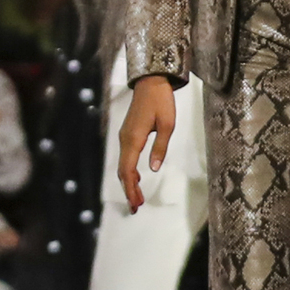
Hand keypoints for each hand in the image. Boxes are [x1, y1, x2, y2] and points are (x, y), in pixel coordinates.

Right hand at [114, 74, 178, 212]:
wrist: (151, 82)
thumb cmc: (161, 102)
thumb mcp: (167, 125)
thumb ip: (160, 147)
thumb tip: (153, 169)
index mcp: (133, 139)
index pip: (128, 170)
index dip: (131, 188)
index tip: (137, 203)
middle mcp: (125, 139)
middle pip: (123, 171)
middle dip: (128, 190)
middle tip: (135, 208)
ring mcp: (125, 136)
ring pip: (123, 165)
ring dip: (129, 182)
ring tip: (136, 197)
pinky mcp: (128, 133)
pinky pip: (125, 157)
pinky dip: (129, 171)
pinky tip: (137, 177)